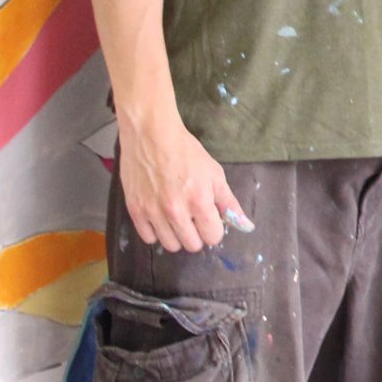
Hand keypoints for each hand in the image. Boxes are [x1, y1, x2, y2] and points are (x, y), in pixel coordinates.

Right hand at [116, 113, 248, 252]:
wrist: (152, 136)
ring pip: (170, 245)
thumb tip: (246, 225)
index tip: (210, 221)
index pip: (212, 237)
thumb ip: (229, 203)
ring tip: (177, 218)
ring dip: (177, 235)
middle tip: (194, 219)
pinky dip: (156, 232)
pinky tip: (160, 217)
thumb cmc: (186, 152)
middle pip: (192, 245)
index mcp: (199, 201)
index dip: (214, 230)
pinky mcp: (134, 210)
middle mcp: (175, 211)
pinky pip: (148, 238)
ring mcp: (153, 212)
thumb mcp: (215, 174)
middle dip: (197, 234)